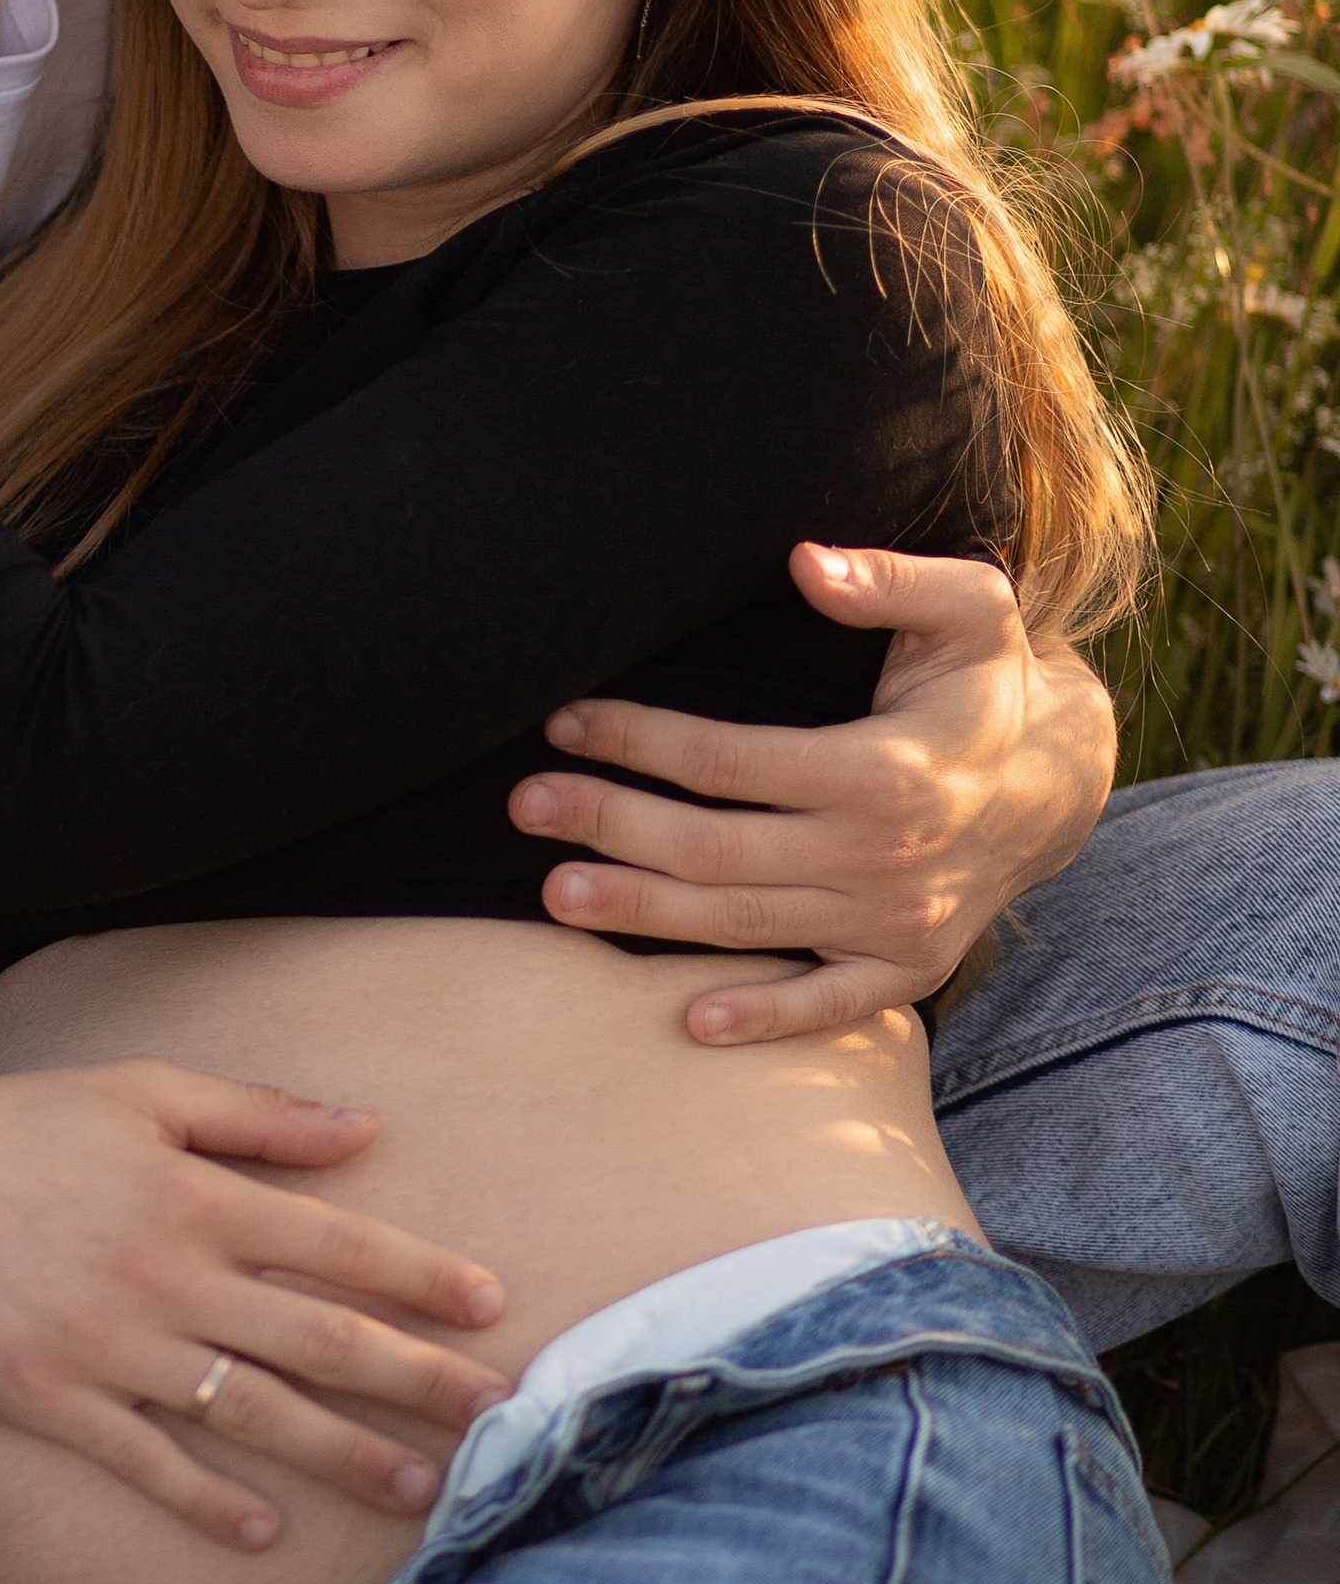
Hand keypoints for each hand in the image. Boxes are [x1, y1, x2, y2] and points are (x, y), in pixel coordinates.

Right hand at [0, 1058, 508, 1552]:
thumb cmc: (15, 1126)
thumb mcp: (139, 1089)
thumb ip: (255, 1113)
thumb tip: (364, 1128)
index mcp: (194, 1194)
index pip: (335, 1241)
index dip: (419, 1274)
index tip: (491, 1305)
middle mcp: (169, 1274)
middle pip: (316, 1336)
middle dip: (416, 1378)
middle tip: (501, 1416)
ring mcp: (112, 1345)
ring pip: (251, 1410)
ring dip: (342, 1453)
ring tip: (418, 1492)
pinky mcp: (53, 1401)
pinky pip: (146, 1461)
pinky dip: (206, 1501)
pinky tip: (265, 1536)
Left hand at [509, 543, 1115, 1048]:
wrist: (1057, 784)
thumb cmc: (984, 683)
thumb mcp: (967, 607)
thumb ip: (888, 580)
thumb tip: (803, 561)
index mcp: (886, 771)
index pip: (732, 762)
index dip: (641, 740)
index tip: (565, 721)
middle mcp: (885, 858)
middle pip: (719, 850)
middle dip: (613, 825)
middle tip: (525, 807)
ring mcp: (896, 925)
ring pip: (748, 925)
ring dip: (646, 915)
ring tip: (556, 896)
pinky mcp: (908, 970)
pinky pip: (830, 1008)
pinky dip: (765, 1018)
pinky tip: (691, 1021)